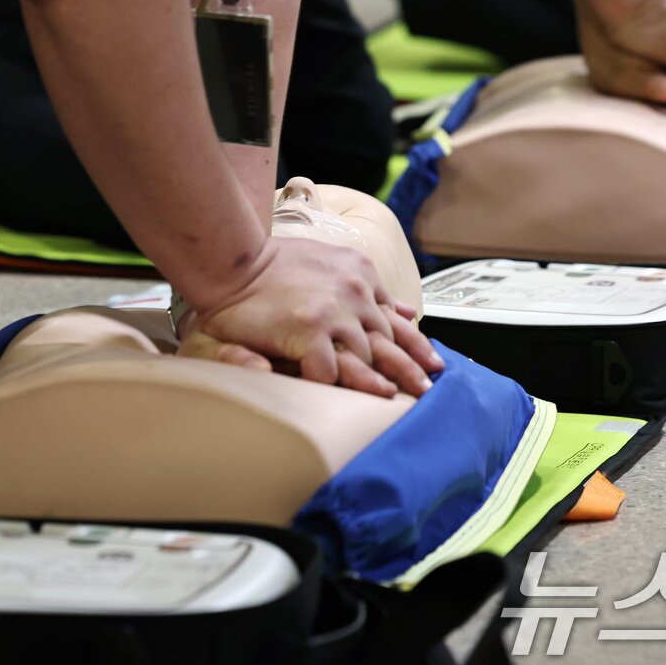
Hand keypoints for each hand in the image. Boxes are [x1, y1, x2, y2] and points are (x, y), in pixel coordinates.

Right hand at [187, 237, 440, 397]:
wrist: (232, 260)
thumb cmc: (273, 265)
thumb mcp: (332, 263)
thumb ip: (367, 288)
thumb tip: (407, 310)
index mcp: (361, 275)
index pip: (395, 316)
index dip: (416, 344)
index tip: (433, 364)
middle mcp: (354, 291)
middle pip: (387, 341)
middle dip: (407, 369)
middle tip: (426, 391)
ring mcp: (333, 311)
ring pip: (364, 358)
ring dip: (376, 383)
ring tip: (392, 402)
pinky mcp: (308, 328)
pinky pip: (328, 370)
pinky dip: (332, 387)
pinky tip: (339, 404)